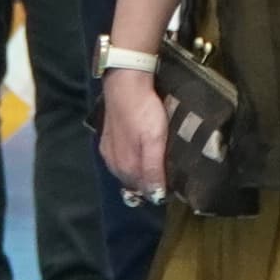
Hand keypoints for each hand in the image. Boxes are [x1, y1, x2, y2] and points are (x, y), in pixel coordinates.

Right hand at [98, 66, 169, 199]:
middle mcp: (115, 164)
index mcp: (127, 167)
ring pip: (125, 172)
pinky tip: (137, 155)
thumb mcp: (154, 141)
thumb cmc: (144, 112)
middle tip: (167, 177)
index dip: (159, 191)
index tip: (173, 187)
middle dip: (148, 184)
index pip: (145, 191)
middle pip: (134, 184)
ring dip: (138, 174)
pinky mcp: (107, 140)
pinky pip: (118, 160)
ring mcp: (109, 152)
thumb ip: (153, 169)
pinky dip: (129, 162)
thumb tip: (155, 196)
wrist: (125, 83)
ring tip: (155, 168)